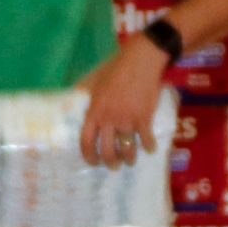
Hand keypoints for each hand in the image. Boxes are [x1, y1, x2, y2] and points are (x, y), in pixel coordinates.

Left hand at [78, 44, 167, 167]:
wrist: (140, 61)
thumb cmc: (116, 69)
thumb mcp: (95, 82)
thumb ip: (87, 96)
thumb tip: (77, 103)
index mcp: (95, 112)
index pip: (86, 141)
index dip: (89, 156)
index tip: (94, 162)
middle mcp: (109, 120)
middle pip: (107, 151)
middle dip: (111, 162)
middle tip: (114, 165)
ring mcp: (127, 121)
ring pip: (127, 149)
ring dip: (129, 158)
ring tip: (130, 160)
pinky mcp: (144, 119)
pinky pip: (146, 140)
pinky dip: (149, 146)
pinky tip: (150, 148)